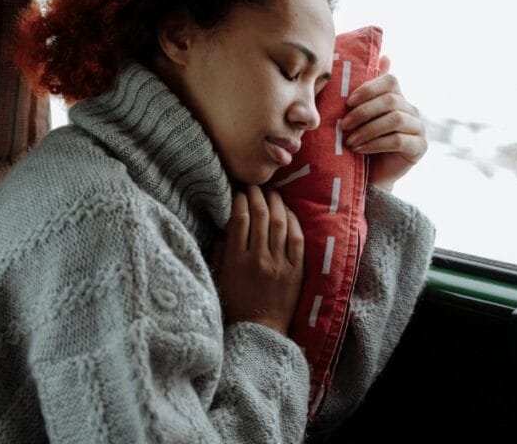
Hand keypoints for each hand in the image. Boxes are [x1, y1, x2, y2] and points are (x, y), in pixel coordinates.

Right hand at [210, 185, 303, 335]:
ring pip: (280, 223)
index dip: (239, 200)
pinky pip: (297, 240)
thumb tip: (226, 225)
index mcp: (236, 260)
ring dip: (276, 203)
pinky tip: (288, 212)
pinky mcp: (296, 271)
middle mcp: (259, 259)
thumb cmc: (235, 304)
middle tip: (255, 186)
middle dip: (257, 195)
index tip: (238, 192)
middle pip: (260, 216)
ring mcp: (279, 264)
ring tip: (271, 193)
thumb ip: (221, 251)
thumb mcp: (219, 277)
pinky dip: (293, 222)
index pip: (239, 219)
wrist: (259, 331)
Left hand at [340, 55, 427, 189]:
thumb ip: (365, 91)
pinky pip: (398, 140)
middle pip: (390, 100)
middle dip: (363, 112)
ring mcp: (418, 128)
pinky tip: (360, 150)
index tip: (348, 103)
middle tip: (344, 126)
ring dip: (367, 130)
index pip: (390, 81)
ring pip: (394, 119)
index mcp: (397, 97)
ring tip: (350, 141)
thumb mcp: (357, 116)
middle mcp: (412, 109)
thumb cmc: (360, 142)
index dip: (369, 89)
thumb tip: (386, 56)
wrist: (368, 176)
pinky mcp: (419, 147)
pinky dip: (375, 143)